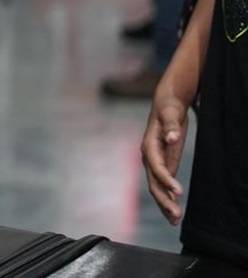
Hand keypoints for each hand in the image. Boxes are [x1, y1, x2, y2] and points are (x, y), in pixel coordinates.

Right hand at [141, 84, 190, 224]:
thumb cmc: (168, 108)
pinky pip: (162, 185)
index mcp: (149, 145)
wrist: (165, 105)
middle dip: (163, 200)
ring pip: (156, 187)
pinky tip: (174, 212)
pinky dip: (168, 198)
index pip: (156, 166)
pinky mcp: (162, 165)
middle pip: (153, 182)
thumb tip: (171, 138)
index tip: (178, 191)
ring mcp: (154, 162)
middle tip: (176, 215)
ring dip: (165, 204)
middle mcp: (148, 156)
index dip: (166, 179)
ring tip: (175, 221)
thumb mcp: (170, 113)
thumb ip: (171, 126)